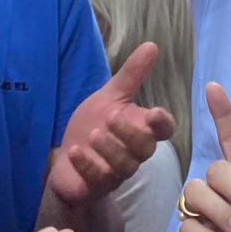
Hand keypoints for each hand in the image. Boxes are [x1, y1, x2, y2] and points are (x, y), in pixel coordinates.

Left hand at [48, 43, 175, 206]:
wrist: (67, 162)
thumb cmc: (94, 126)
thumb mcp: (110, 97)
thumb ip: (132, 75)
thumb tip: (152, 45)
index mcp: (142, 129)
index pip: (164, 129)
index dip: (162, 123)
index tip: (154, 112)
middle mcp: (134, 153)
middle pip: (146, 148)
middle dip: (130, 134)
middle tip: (111, 117)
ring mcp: (117, 172)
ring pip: (124, 166)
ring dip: (109, 149)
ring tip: (92, 135)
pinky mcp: (97, 186)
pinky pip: (98, 179)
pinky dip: (87, 165)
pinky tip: (74, 151)